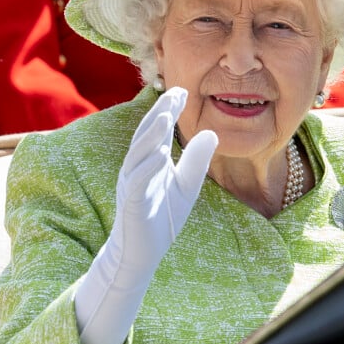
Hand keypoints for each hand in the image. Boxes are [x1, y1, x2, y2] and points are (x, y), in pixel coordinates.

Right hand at [115, 86, 217, 280]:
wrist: (142, 253)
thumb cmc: (162, 217)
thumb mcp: (187, 186)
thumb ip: (196, 161)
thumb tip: (212, 132)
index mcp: (151, 160)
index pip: (160, 129)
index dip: (170, 109)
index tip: (183, 91)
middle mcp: (138, 166)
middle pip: (147, 133)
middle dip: (160, 111)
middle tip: (175, 92)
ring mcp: (132, 183)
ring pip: (139, 152)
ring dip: (152, 133)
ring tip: (167, 115)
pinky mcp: (131, 202)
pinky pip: (137, 180)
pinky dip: (147, 166)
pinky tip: (160, 154)